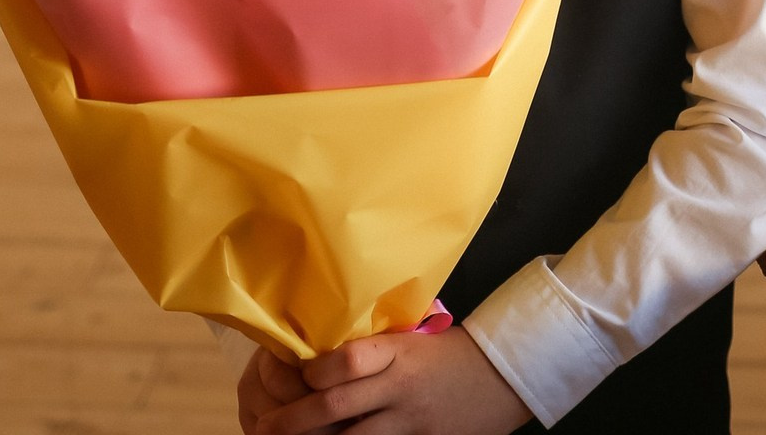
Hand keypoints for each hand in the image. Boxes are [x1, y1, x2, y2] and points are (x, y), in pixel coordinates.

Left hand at [252, 326, 532, 434]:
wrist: (500, 377)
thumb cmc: (448, 352)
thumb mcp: (412, 340)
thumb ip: (374, 349)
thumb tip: (319, 354)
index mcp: (397, 350)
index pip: (350, 358)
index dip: (316, 370)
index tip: (295, 372)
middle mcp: (398, 386)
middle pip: (337, 406)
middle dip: (295, 420)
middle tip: (265, 427)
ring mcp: (407, 421)